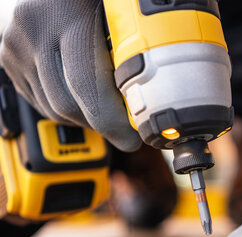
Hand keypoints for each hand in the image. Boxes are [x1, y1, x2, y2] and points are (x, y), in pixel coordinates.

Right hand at [0, 0, 140, 150]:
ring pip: (51, 109)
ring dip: (84, 121)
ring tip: (107, 115)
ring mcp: (17, 44)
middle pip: (67, 105)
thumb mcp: (120, 13)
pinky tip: (84, 101)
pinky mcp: (9, 56)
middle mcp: (37, 30)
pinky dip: (65, 111)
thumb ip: (131, 49)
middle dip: (101, 126)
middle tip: (126, 132)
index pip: (87, 87)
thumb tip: (148, 98)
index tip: (133, 138)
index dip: (112, 122)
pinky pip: (38, 102)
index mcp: (70, 16)